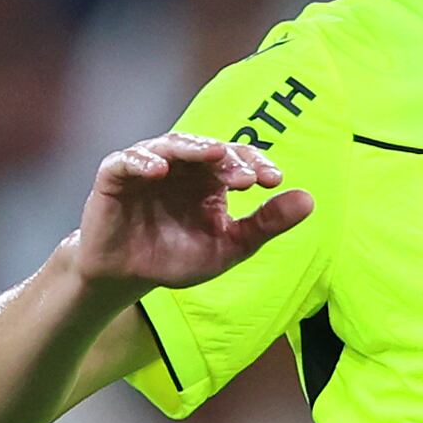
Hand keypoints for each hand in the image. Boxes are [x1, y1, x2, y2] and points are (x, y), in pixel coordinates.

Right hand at [69, 131, 312, 290]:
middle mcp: (181, 165)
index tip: (273, 180)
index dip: (255, 164)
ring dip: (192, 148)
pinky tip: (158, 171)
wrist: (127, 277)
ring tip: (212, 154)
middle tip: (246, 178)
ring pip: (171, 145)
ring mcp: (147, 166)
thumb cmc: (175, 257)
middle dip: (229, 160)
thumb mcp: (228, 247)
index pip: (237, 159)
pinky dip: (142, 161)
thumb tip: (309, 201)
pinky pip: (127, 161)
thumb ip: (265, 225)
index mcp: (209, 177)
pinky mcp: (114, 175)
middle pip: (208, 149)